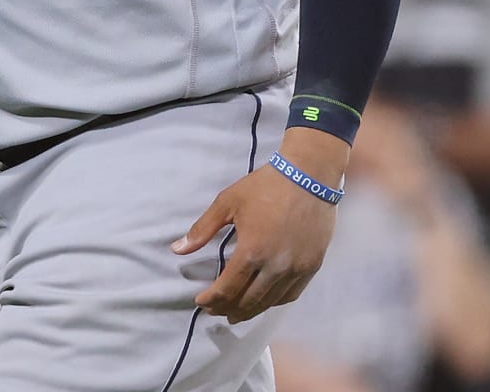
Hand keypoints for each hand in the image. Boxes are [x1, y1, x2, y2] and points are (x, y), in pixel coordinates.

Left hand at [172, 130, 344, 322]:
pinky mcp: (312, 266)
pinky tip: (263, 301)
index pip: (228, 288)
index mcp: (252, 251)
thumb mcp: (227, 203)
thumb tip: (177, 250)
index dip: (212, 300)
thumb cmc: (265, 187)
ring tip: (236, 313)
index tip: (200, 302)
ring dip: (251, 311)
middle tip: (215, 312)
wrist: (309, 176)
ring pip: (270, 302)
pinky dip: (274, 302)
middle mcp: (276, 267)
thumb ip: (202, 229)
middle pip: (249, 301)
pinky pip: (291, 294)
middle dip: (228, 309)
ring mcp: (297, 269)